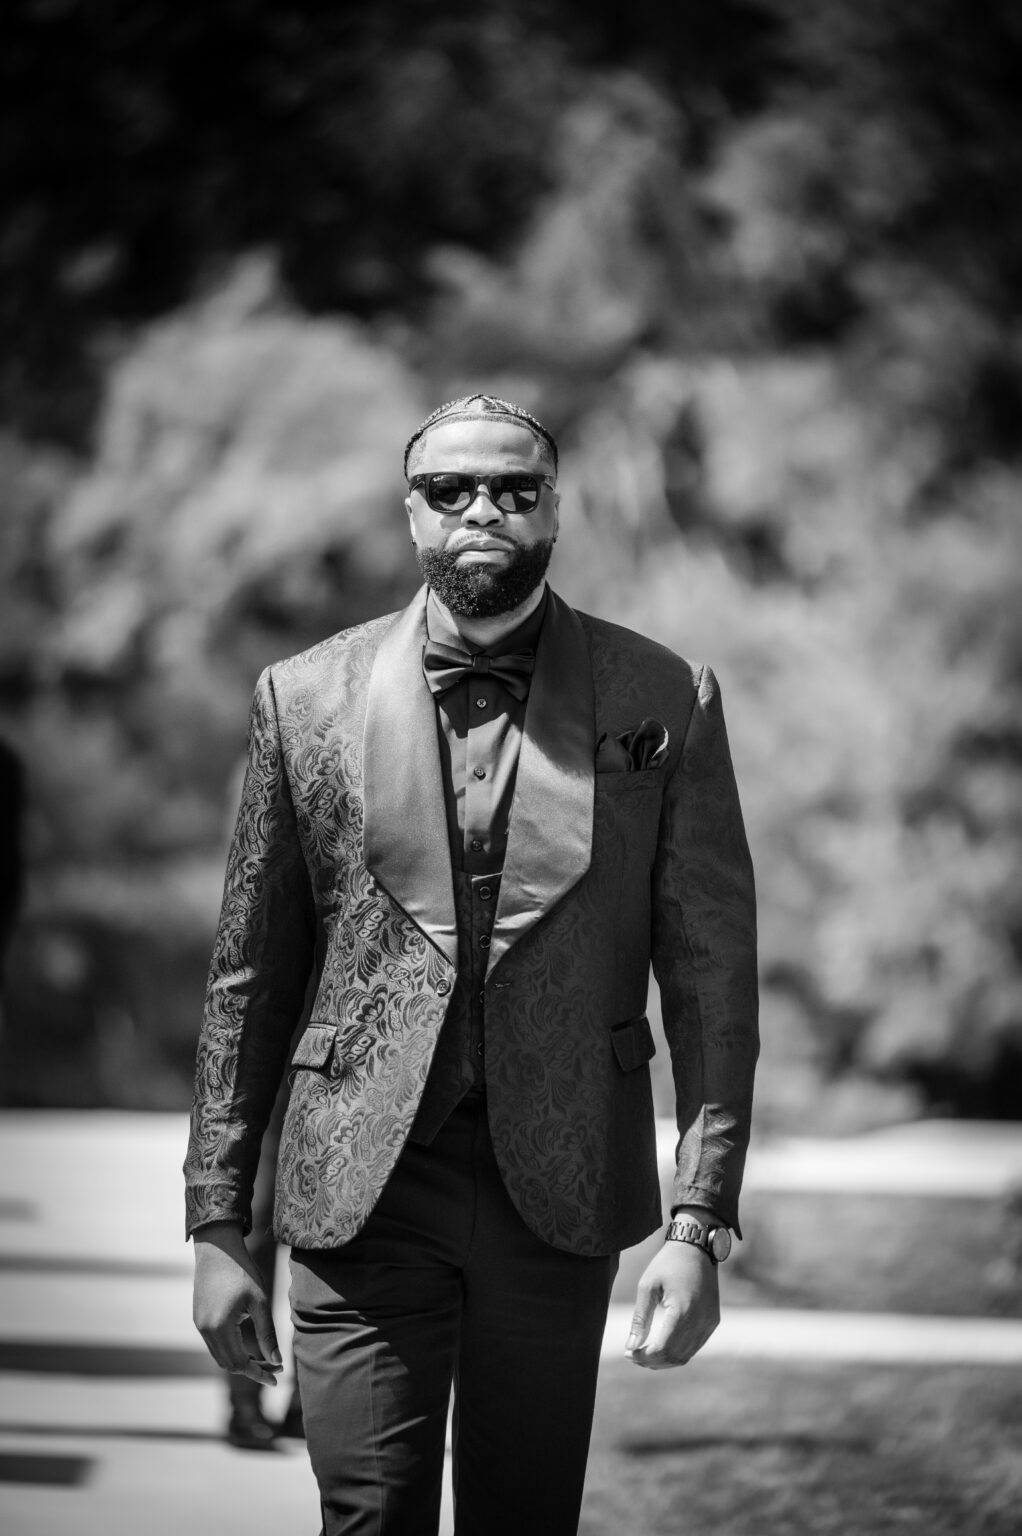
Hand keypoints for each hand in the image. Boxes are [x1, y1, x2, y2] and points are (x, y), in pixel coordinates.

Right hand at [192, 1222, 282, 1386]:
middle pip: (228, 1364)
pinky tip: (247, 1344)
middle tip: (275, 1367)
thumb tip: (277, 1360)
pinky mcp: (199, 1318)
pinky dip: (231, 1350)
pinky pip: (214, 1344)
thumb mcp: (259, 1301)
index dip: (258, 1374)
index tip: (277, 1378)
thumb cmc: (242, 1271)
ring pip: (220, 1356)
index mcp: (219, 1327)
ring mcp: (199, 1324)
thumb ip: (267, 1333)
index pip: (239, 1364)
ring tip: (264, 1358)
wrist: (218, 1248)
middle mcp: (205, 1330)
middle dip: (252, 1369)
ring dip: (241, 1361)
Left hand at [625, 1241, 719, 1368]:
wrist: (697, 1247)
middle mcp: (701, 1320)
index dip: (644, 1356)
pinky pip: (695, 1346)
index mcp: (683, 1310)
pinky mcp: (713, 1321)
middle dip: (651, 1361)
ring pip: (685, 1355)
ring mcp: (710, 1322)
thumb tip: (630, 1346)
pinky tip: (661, 1346)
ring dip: (664, 1360)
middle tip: (633, 1354)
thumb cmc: (668, 1263)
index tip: (628, 1353)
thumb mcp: (648, 1286)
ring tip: (644, 1353)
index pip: (663, 1348)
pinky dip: (677, 1352)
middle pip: (674, 1356)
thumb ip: (640, 1319)